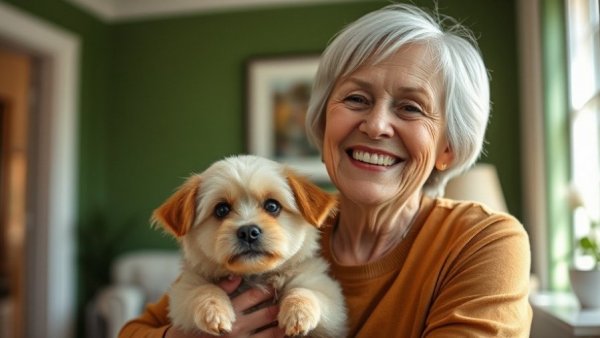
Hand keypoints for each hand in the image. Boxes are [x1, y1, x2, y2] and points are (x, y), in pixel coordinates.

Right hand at [164, 276, 284, 337]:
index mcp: (230, 311)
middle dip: (277, 306)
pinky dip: (278, 337)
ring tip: (289, 317)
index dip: (267, 290)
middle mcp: (238, 326)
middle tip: (287, 300)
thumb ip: (223, 290)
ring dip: (281, 323)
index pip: (254, 296)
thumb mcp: (208, 305)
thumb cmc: (201, 324)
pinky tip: (284, 333)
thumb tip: (237, 276)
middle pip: (266, 313)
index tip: (274, 286)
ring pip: (271, 331)